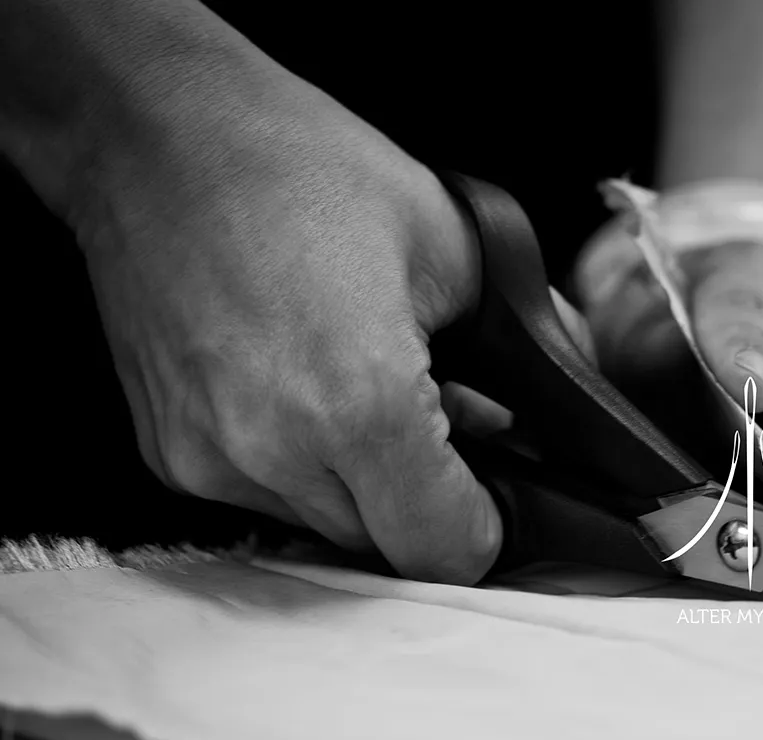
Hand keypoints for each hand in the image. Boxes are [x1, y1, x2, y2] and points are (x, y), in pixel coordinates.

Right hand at [74, 77, 503, 583]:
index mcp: (360, 405)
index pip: (446, 549)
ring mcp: (212, 460)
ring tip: (367, 388)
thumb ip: (530, 341)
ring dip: (364, 484)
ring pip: (327, 527)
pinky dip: (303, 464)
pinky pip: (266, 497)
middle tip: (441, 416)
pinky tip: (308, 387)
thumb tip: (574, 399)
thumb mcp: (458, 244)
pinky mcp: (170, 455)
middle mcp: (276, 452)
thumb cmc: (302, 169)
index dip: (487, 526)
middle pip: (388, 546)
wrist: (153, 133)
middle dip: (429, 498)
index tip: (498, 491)